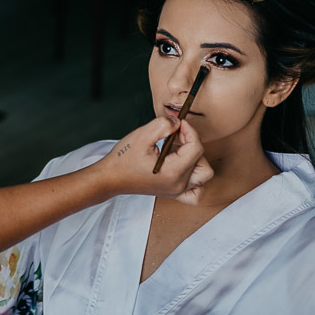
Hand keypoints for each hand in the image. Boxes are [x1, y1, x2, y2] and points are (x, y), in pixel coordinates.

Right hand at [91, 116, 212, 203]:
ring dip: (197, 159)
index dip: (190, 131)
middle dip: (192, 142)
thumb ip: (163, 125)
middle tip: (176, 134)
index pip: (196, 148)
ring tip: (179, 150)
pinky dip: (196, 180)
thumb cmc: (122, 160)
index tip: (178, 123)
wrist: (110, 178)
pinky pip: (195, 192)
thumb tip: (177, 122)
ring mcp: (176, 190)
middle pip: (202, 159)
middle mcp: (178, 184)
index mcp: (173, 172)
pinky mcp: (172, 192)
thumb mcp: (141, 135)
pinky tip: (184, 169)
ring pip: (204, 175)